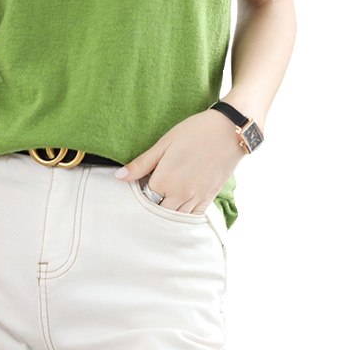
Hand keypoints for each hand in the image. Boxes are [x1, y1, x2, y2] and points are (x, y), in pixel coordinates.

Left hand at [115, 109, 246, 213]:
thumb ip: (141, 164)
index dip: (139, 193)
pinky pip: (194, 216)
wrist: (229, 131)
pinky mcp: (210, 197)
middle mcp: (180, 195)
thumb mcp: (163, 144)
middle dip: (152, 206)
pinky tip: (179, 208)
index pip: (144, 199)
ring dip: (167, 213)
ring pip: (176, 218)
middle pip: (159, 212)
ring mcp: (196, 198)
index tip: (140, 184)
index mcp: (165, 181)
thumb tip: (119, 177)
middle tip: (149, 195)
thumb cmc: (194, 132)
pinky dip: (184, 215)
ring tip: (163, 201)